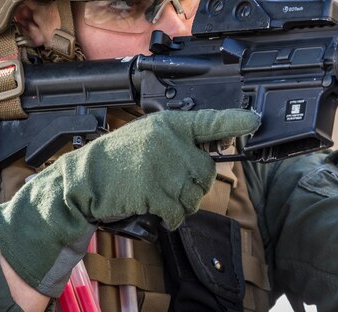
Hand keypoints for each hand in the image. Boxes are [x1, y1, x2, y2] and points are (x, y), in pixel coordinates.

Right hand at [0, 109, 260, 295]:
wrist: (83, 180)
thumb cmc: (114, 162)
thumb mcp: (146, 139)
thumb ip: (177, 141)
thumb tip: (209, 150)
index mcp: (168, 124)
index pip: (210, 120)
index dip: (235, 121)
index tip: (254, 120)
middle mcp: (170, 141)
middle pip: (206, 170)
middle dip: (192, 183)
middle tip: (166, 183)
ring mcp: (164, 166)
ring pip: (195, 194)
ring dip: (180, 202)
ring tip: (155, 193)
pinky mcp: (158, 190)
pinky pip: (179, 212)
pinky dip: (169, 216)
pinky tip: (152, 207)